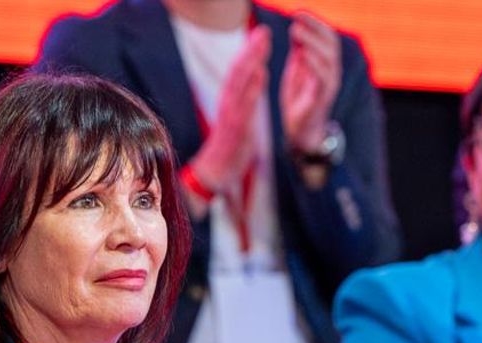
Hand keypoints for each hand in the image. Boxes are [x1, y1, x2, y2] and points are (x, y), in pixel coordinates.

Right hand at [187, 27, 269, 195]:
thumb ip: (249, 92)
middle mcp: (228, 103)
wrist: (218, 171)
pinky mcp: (236, 128)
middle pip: (238, 70)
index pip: (239, 69)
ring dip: (251, 61)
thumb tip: (258, 71)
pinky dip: (253, 88)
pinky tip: (261, 73)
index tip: (261, 34)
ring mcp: (231, 114)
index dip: (250, 50)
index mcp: (229, 99)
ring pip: (240, 82)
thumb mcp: (242, 114)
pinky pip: (245, 105)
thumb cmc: (231, 144)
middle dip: (251, 49)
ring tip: (261, 44)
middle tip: (263, 31)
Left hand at [279, 12, 341, 155]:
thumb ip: (299, 51)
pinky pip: (322, 80)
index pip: (326, 36)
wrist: (301, 132)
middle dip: (315, 26)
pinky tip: (302, 54)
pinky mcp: (321, 100)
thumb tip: (296, 27)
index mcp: (326, 63)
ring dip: (312, 42)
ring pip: (328, 59)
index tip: (299, 11)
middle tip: (297, 15)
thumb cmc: (299, 99)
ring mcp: (329, 86)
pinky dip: (313, 65)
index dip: (315, 22)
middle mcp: (332, 72)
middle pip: (331, 43)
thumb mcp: (297, 70)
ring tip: (294, 30)